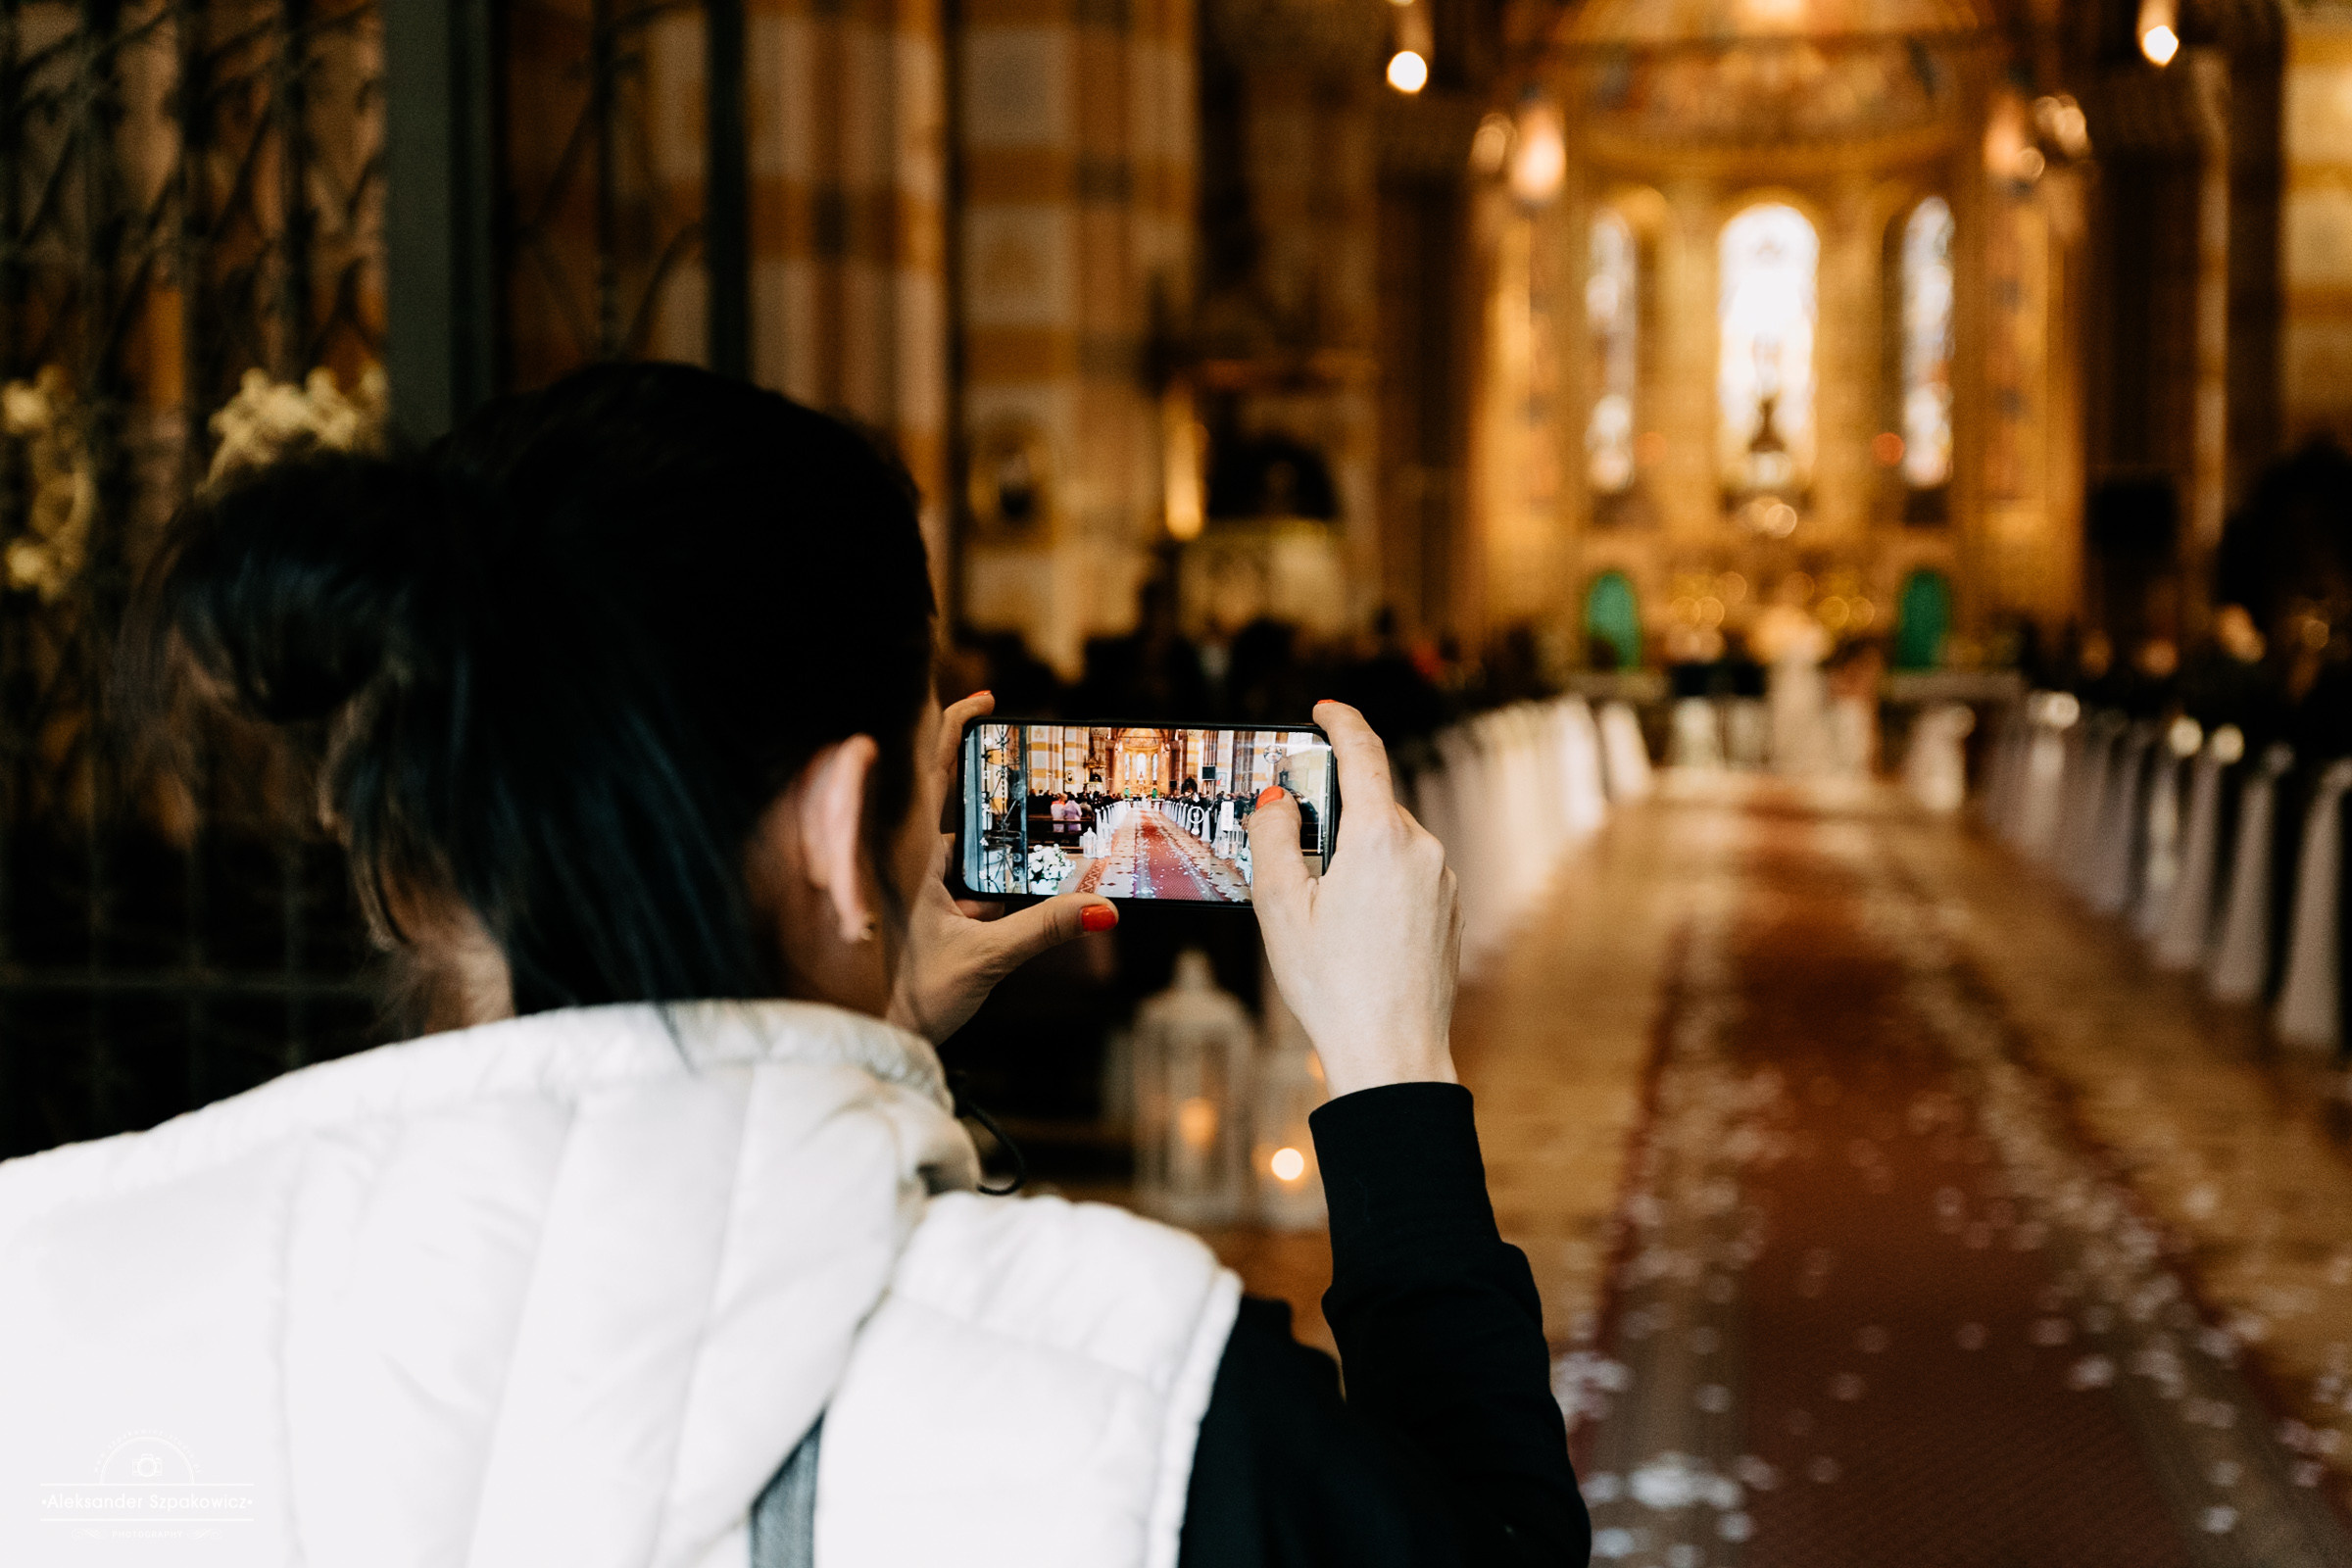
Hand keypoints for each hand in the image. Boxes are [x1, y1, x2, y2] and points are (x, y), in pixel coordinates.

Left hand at [887, 691, 1117, 1043]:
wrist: (866, 1042)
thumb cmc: (905, 999)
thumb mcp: (984, 958)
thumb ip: (1045, 929)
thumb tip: (1105, 909)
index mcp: (907, 855)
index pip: (929, 772)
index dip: (952, 727)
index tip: (984, 697)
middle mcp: (903, 864)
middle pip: (947, 802)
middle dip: (987, 782)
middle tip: (1028, 761)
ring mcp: (909, 891)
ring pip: (956, 848)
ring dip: (993, 840)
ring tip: (1039, 828)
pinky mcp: (918, 920)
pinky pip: (956, 886)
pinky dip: (986, 884)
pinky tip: (1019, 894)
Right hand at [1248, 700, 1460, 1097]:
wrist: (1392, 1050)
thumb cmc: (1330, 983)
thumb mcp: (1279, 906)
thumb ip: (1273, 838)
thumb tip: (1279, 799)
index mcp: (1378, 837)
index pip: (1364, 753)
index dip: (1341, 722)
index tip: (1323, 710)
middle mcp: (1421, 848)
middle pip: (1373, 804)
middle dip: (1335, 812)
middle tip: (1293, 842)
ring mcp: (1443, 880)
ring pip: (1391, 842)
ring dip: (1357, 853)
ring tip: (1321, 907)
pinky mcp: (1451, 909)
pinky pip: (1410, 874)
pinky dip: (1380, 881)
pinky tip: (1355, 929)